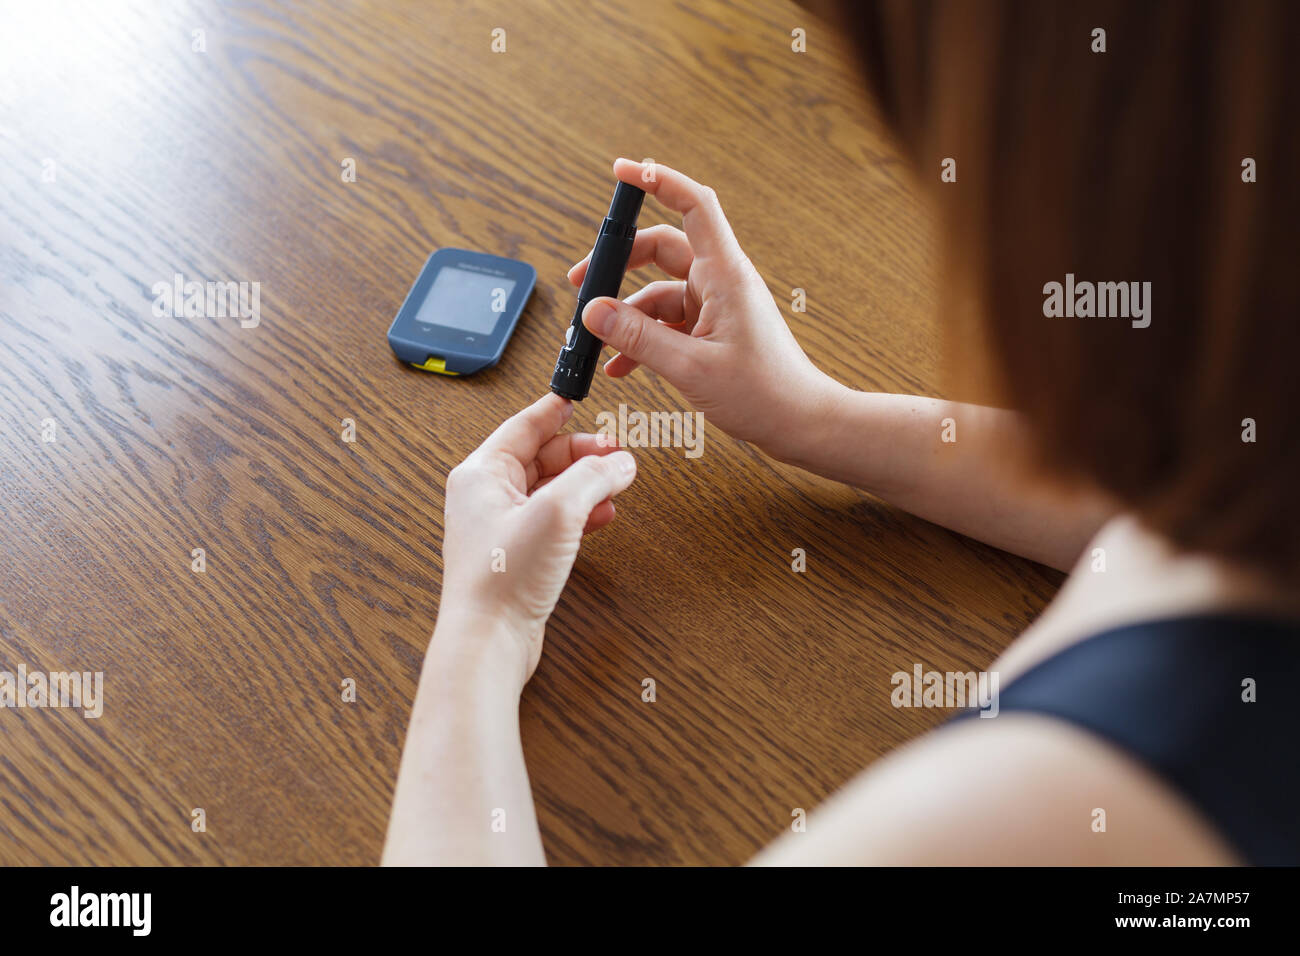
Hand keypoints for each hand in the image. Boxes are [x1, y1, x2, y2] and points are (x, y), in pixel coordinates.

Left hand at [436, 393, 635, 688]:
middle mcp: (485, 497)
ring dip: (585, 484)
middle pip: (540, 457)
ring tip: (617, 482)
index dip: (555, 411)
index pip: (523, 426)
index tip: (578, 397)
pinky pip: (552, 521)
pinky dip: (580, 514)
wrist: (489, 640)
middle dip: (582, 453)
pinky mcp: (516, 556)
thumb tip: (620, 461)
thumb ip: (594, 477)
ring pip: (550, 490)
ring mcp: (500, 528)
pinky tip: (603, 516)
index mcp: (481, 474)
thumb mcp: (558, 511)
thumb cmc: (503, 577)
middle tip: (616, 451)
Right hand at [569, 158, 833, 461]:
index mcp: (725, 275)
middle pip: (662, 248)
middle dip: (619, 262)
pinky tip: (620, 365)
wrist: (800, 423)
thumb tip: (594, 312)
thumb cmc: (763, 393)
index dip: (658, 180)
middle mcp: (721, 282)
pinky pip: (668, 323)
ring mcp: (716, 306)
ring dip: (626, 314)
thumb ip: (639, 338)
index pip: (693, 205)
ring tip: (595, 340)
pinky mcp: (713, 330)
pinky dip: (642, 338)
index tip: (622, 170)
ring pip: (659, 292)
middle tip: (580, 281)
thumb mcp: (691, 367)